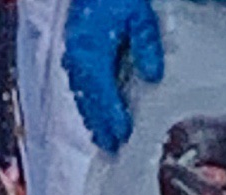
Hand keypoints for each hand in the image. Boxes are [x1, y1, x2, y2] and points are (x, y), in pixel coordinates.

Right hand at [63, 0, 162, 154]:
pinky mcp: (72, 49)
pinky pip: (76, 83)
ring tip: (102, 138)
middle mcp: (77, 54)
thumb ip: (145, 44)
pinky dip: (85, 102)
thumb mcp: (139, 15)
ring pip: (80, 92)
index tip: (122, 135)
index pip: (102, 89)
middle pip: (87, 97)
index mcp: (92, 48)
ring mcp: (72, 52)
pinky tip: (92, 112)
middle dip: (99, 125)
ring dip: (90, 117)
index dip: (111, 114)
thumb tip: (153, 76)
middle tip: (111, 148)